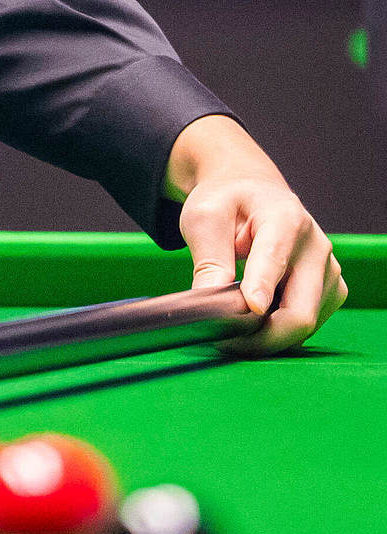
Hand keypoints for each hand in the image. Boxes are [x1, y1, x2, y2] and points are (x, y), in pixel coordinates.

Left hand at [170, 115, 346, 354]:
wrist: (251, 191)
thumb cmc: (226, 202)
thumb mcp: (204, 217)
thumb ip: (209, 256)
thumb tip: (211, 297)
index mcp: (284, 219)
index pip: (275, 260)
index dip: (262, 288)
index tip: (250, 310)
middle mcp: (316, 247)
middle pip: (300, 310)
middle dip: (261, 335)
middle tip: (221, 342)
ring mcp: (328, 271)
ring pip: (305, 324)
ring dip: (268, 336)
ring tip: (229, 333)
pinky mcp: (330, 289)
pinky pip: (308, 324)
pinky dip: (280, 331)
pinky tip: (253, 325)